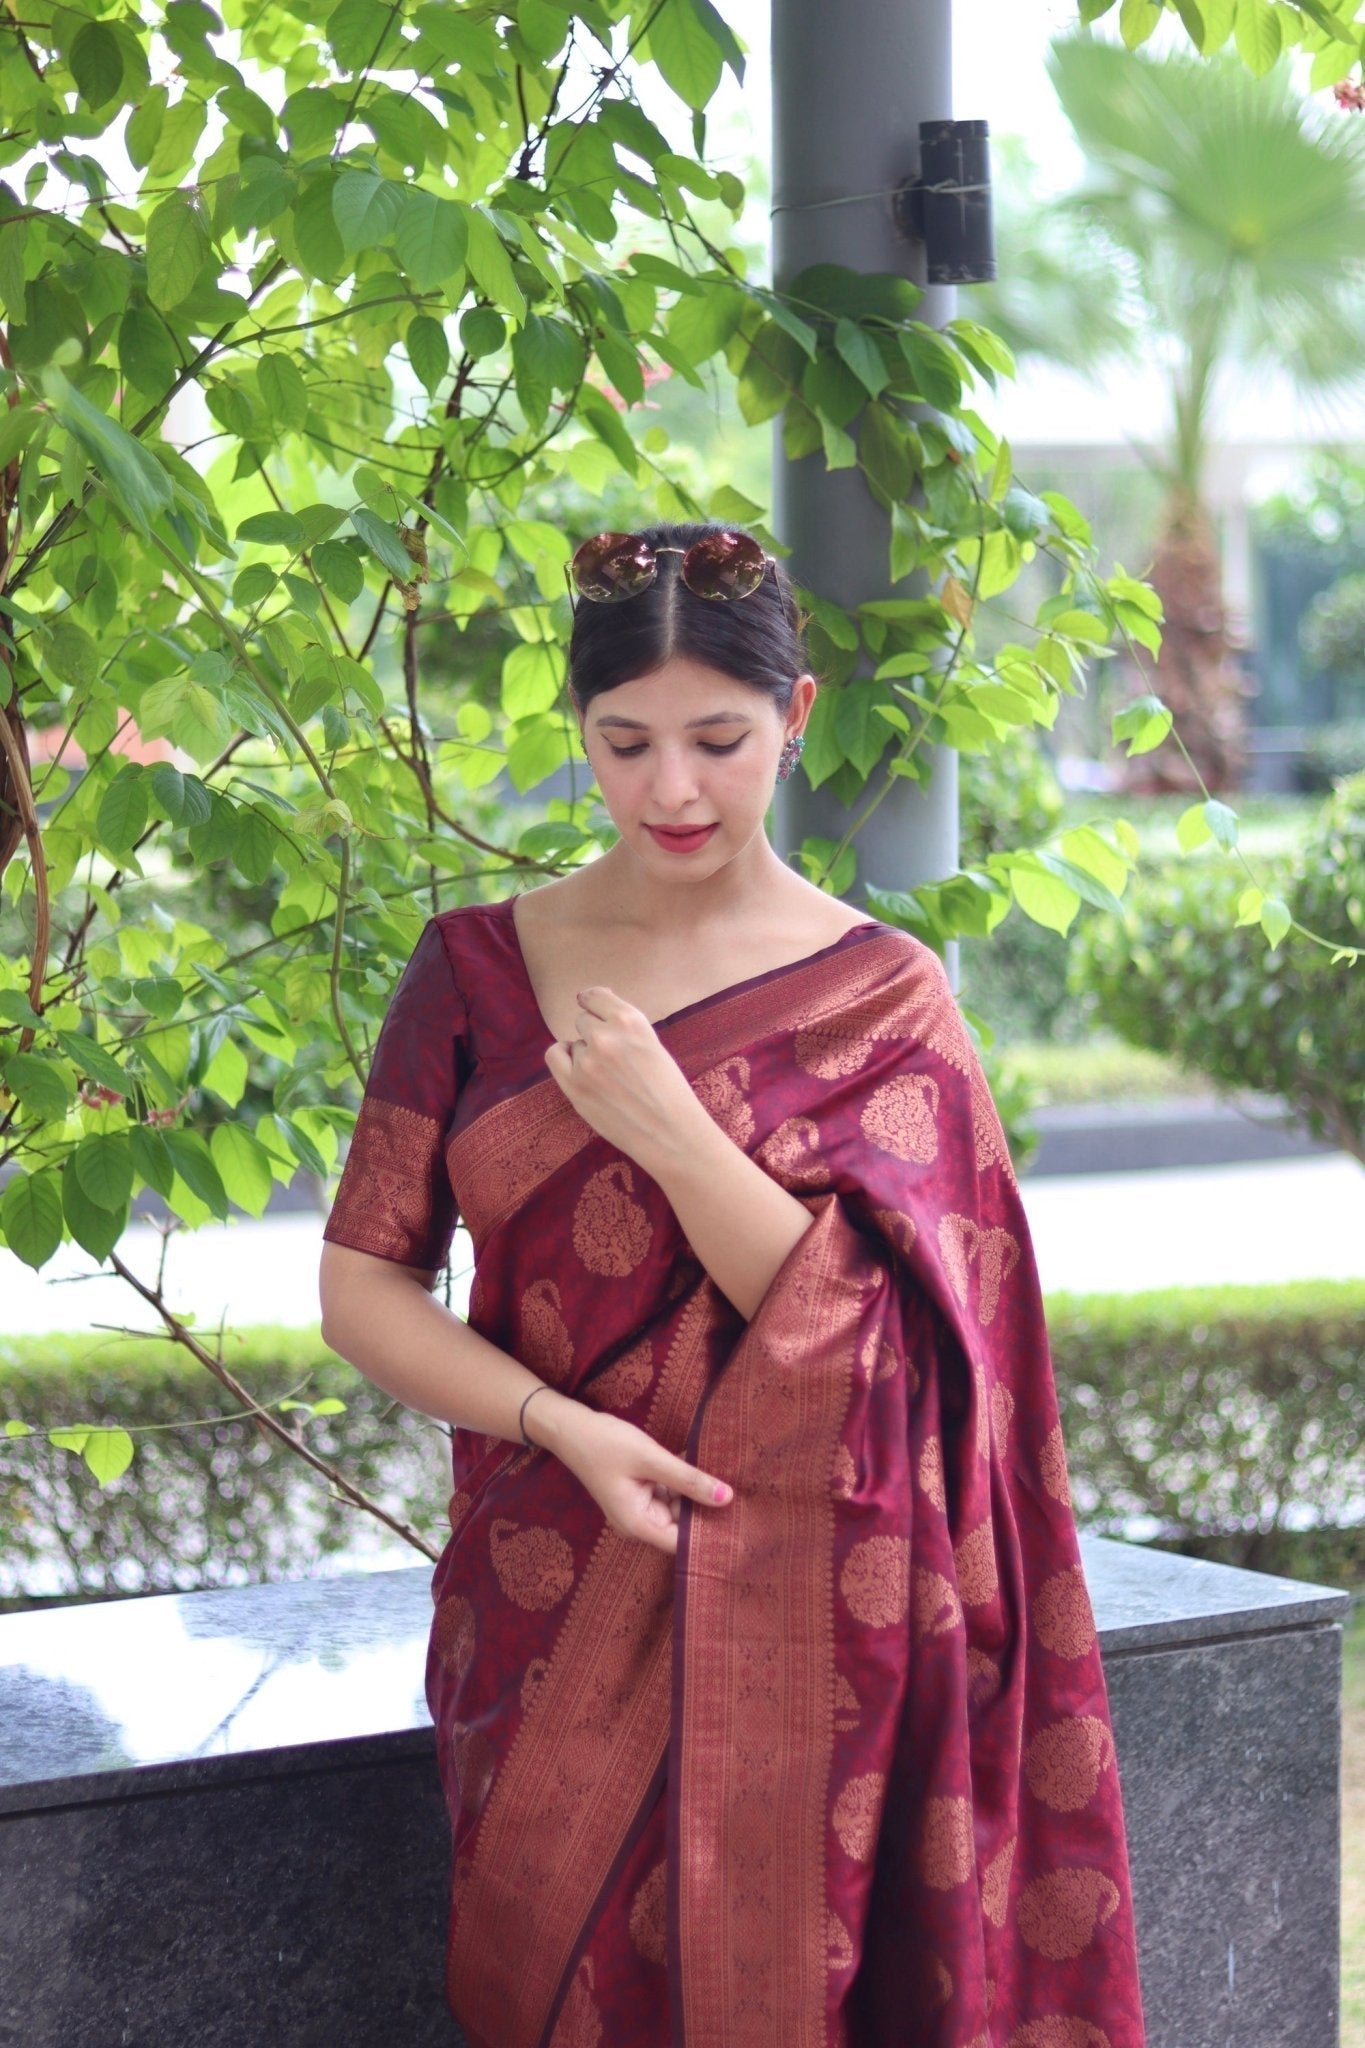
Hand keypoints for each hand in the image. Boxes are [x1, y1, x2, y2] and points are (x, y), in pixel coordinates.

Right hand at [542, 1403, 732, 1555]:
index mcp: (638, 1524)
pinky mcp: (641, 1491)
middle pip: (683, 1525)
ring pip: (679, 1506)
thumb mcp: (650, 1459)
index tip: (739, 1523)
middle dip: (707, 1508)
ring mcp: (639, 1507)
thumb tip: (727, 1498)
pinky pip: (670, 1491)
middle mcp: (639, 1522)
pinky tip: (704, 1463)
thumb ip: (689, 1479)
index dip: (710, 1535)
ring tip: (727, 1474)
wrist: (570, 1427)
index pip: (683, 1543)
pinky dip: (683, 1480)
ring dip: (697, 1491)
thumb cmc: (605, 1443)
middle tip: (741, 1491)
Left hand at [544, 985, 706, 1175]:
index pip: (595, 996)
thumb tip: (592, 1006)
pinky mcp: (574, 1086)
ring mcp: (587, 1061)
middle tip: (612, 1058)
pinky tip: (577, 1070)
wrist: (671, 1134)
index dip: (592, 1002)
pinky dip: (563, 1059)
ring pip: (574, 1044)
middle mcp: (606, 1036)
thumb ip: (625, 1028)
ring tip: (609, 1077)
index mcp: (632, 1021)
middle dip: (594, 1034)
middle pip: (583, 1021)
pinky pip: (555, 1056)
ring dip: (585, 1055)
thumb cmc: (668, 1092)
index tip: (591, 1006)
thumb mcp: (653, 1045)